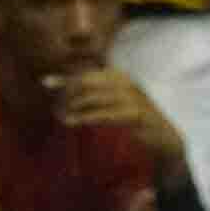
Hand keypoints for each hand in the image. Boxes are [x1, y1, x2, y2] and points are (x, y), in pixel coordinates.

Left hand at [54, 66, 185, 174]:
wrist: (164, 137)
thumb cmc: (132, 118)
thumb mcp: (109, 101)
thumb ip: (84, 92)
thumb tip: (48, 82)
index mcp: (119, 76)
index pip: (86, 73)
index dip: (66, 78)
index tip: (46, 83)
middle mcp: (127, 83)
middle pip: (88, 82)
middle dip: (69, 93)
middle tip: (57, 109)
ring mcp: (133, 98)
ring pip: (94, 97)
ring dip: (75, 107)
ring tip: (62, 118)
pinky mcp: (136, 114)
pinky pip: (105, 113)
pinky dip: (87, 117)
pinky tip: (73, 122)